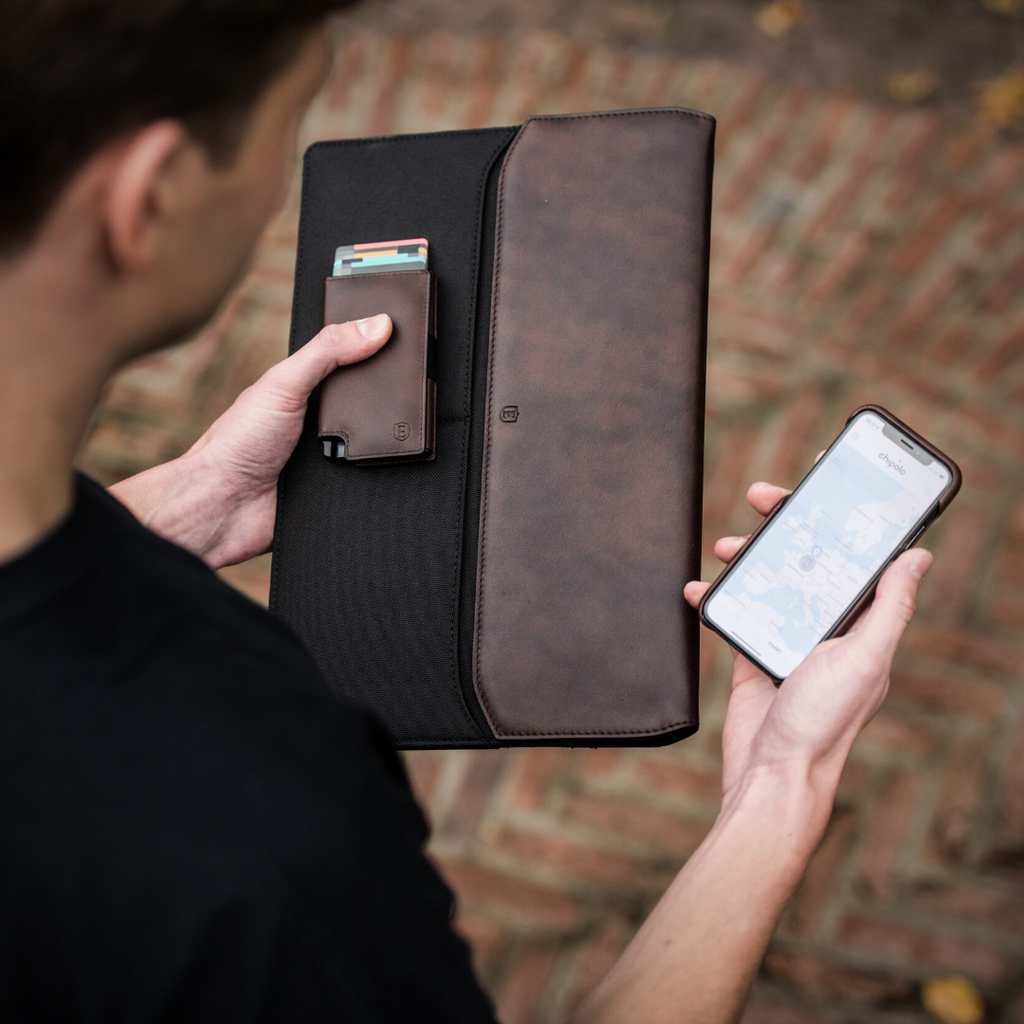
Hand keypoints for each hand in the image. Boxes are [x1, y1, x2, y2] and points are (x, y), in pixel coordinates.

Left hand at [109, 314, 390, 566]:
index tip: (408, 334)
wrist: (225, 507)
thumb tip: (376, 325)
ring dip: (388, 438)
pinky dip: (383, 472)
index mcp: (306, 387)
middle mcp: (322, 419)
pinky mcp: (342, 488)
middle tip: (414, 384)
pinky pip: (376, 477)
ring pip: (380, 440)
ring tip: (401, 426)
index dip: (378, 346)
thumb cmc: (238, 442)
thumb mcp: (285, 383)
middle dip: (391, 396)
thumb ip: (327, 352)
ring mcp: (334, 455)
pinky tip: (389, 462)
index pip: (352, 359)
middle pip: (373, 402)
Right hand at [683, 481, 932, 802]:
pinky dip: (716, 594)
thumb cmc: (824, 723)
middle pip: (807, 554)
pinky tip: (699, 588)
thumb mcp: (864, 658)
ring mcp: (787, 634)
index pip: (856, 553)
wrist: (772, 773)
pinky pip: (735, 609)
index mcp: (860, 620)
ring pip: (768, 575)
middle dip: (787, 521)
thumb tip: (918, 555)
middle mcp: (826, 622)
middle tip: (764, 497)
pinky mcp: (752, 650)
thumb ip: (889, 607)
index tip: (827, 477)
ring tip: (728, 547)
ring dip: (749, 554)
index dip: (844, 514)